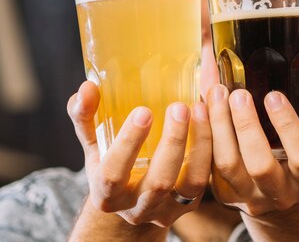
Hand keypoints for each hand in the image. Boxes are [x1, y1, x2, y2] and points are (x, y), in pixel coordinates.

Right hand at [67, 81, 211, 226]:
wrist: (131, 196)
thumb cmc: (110, 160)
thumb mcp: (94, 142)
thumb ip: (85, 115)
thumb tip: (87, 87)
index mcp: (107, 195)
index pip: (113, 174)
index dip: (128, 144)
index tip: (143, 111)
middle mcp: (136, 209)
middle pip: (158, 182)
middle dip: (172, 142)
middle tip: (180, 107)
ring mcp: (166, 211)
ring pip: (191, 183)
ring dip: (200, 144)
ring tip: (201, 109)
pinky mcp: (190, 206)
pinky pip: (207, 180)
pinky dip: (212, 150)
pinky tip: (213, 121)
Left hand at [205, 79, 298, 215]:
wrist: (282, 197)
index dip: (289, 127)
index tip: (274, 95)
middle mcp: (280, 193)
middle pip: (260, 166)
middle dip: (247, 126)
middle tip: (238, 93)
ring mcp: (249, 196)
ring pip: (227, 165)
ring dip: (218, 127)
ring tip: (216, 93)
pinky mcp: (224, 194)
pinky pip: (208, 165)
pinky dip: (201, 134)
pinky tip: (200, 105)